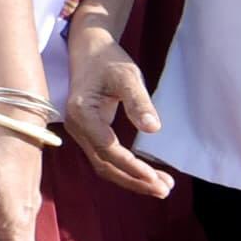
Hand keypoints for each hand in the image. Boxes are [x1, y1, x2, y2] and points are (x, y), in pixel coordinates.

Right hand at [64, 24, 172, 197]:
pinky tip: (147, 173)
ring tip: (162, 186)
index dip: (132, 166)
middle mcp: (76, 126)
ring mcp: (80, 131)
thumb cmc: (108, 60)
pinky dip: (126, 169)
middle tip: (165, 190)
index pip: (107, 149)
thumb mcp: (128, 76)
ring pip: (103, 164)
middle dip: (134, 180)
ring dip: (131, 178)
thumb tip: (153, 129)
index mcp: (82, 112)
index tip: (157, 179)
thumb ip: (138, 102)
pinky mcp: (88, 132)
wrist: (89, 50)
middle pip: (103, 164)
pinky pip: (105, 157)